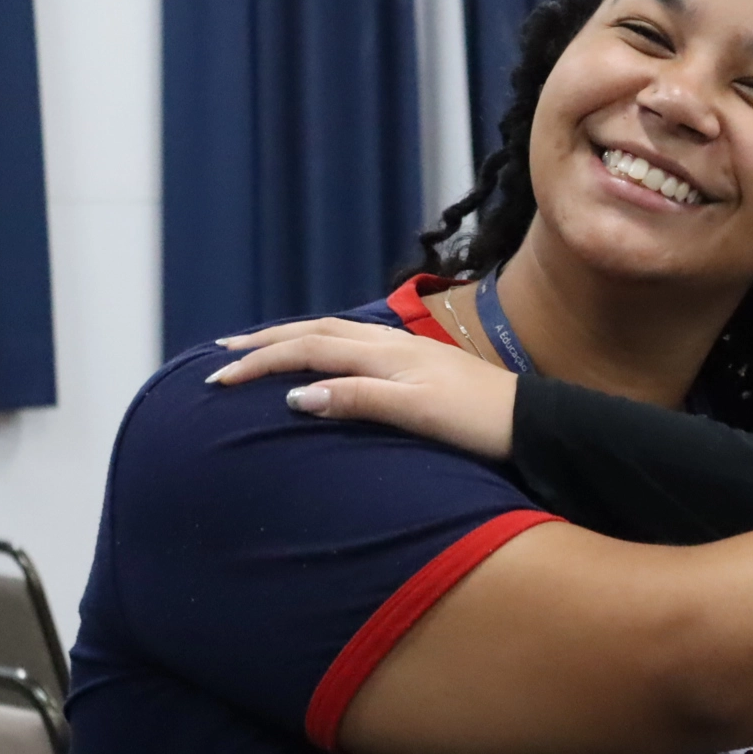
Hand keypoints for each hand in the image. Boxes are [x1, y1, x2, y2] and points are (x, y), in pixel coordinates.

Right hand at [205, 317, 519, 458]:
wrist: (533, 422)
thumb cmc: (479, 421)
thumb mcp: (417, 413)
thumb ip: (358, 400)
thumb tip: (296, 394)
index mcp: (385, 353)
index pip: (308, 349)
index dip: (261, 362)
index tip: (218, 380)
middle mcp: (391, 344)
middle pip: (316, 332)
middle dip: (267, 341)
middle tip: (222, 352)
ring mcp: (407, 350)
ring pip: (336, 333)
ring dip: (293, 337)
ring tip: (260, 348)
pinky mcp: (420, 362)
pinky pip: (355, 344)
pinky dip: (324, 346)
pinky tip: (324, 357)